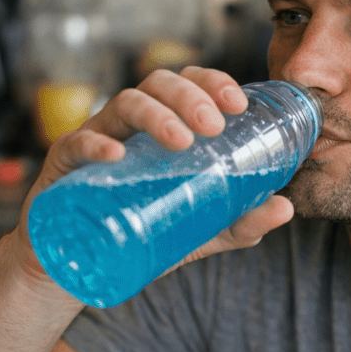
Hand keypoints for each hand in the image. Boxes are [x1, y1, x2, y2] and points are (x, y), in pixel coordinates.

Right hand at [16, 66, 295, 278]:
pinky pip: (75, 144)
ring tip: (181, 141)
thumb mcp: (199, 232)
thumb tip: (286, 208)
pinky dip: (97, 144)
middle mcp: (130, 125)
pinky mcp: (64, 166)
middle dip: (190, 96)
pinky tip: (116, 155)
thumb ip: (240, 221)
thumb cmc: (140, 234)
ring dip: (155, 114)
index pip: (188, 85)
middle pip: (158, 84)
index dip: (213, 82)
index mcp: (162, 128)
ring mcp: (95, 140)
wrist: (79, 269)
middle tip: (214, 126)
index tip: (239, 105)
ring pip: (122, 103)